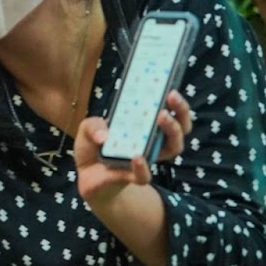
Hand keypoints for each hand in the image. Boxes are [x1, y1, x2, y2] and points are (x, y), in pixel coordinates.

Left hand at [73, 93, 192, 207]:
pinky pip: (145, 176)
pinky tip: (137, 156)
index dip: (176, 102)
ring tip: (161, 116)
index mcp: (145, 126)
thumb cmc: (93, 147)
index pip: (171, 113)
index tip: (172, 88)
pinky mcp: (133, 177)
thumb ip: (93, 126)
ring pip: (173, 148)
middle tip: (171, 96)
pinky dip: (143, 166)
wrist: (84, 175)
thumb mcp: (88, 128)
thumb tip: (105, 136)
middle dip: (181, 111)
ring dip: (171, 130)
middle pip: (181, 128)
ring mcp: (147, 158)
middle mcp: (153, 142)